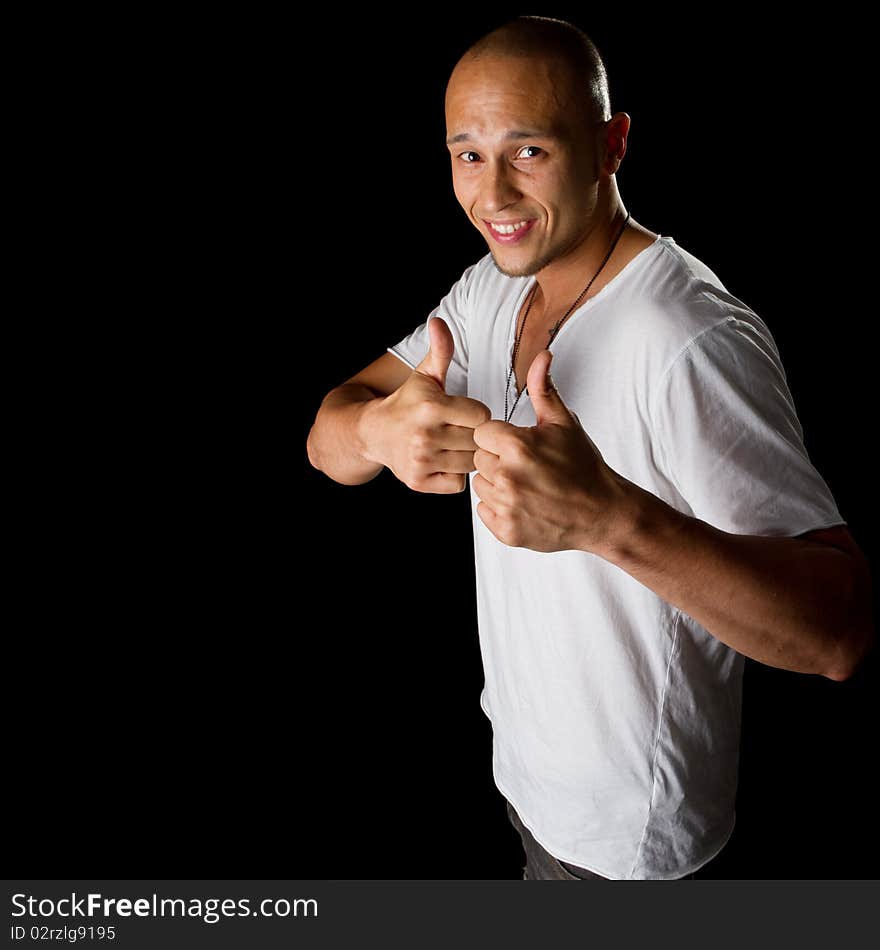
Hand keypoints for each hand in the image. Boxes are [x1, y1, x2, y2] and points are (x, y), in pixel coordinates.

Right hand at [362, 318, 490, 492]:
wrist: (373, 433)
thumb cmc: (406, 403)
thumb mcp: (424, 376)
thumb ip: (440, 351)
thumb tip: (439, 322)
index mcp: (431, 406)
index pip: (482, 415)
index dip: (476, 414)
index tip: (464, 413)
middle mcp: (425, 435)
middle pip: (477, 441)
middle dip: (472, 436)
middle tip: (458, 431)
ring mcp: (421, 461)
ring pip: (470, 463)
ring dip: (466, 456)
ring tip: (452, 446)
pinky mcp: (419, 481)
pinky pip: (457, 483)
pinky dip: (454, 476)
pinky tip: (443, 462)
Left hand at [472, 349, 627, 551]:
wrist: (602, 513)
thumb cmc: (583, 466)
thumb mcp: (564, 423)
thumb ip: (543, 389)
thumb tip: (541, 354)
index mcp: (518, 446)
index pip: (482, 432)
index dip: (500, 437)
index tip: (519, 444)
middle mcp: (508, 476)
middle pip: (479, 458)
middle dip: (498, 459)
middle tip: (526, 466)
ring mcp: (507, 506)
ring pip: (480, 484)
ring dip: (496, 483)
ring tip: (526, 484)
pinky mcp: (506, 530)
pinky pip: (483, 510)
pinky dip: (499, 508)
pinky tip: (523, 502)